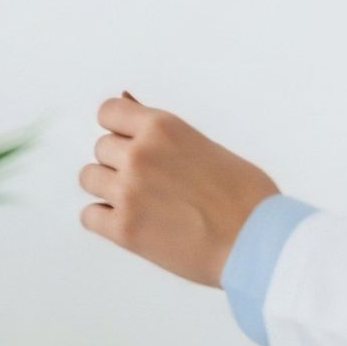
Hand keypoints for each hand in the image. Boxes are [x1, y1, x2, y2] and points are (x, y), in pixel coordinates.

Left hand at [78, 90, 281, 287]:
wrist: (257, 242)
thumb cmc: (245, 195)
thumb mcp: (204, 146)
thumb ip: (163, 133)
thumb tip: (128, 103)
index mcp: (161, 127)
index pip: (108, 112)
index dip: (117, 128)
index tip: (127, 140)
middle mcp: (139, 154)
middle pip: (100, 147)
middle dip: (118, 162)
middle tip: (147, 181)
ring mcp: (128, 191)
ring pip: (89, 178)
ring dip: (108, 188)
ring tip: (137, 202)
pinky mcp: (124, 229)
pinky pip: (89, 216)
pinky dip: (103, 220)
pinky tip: (127, 223)